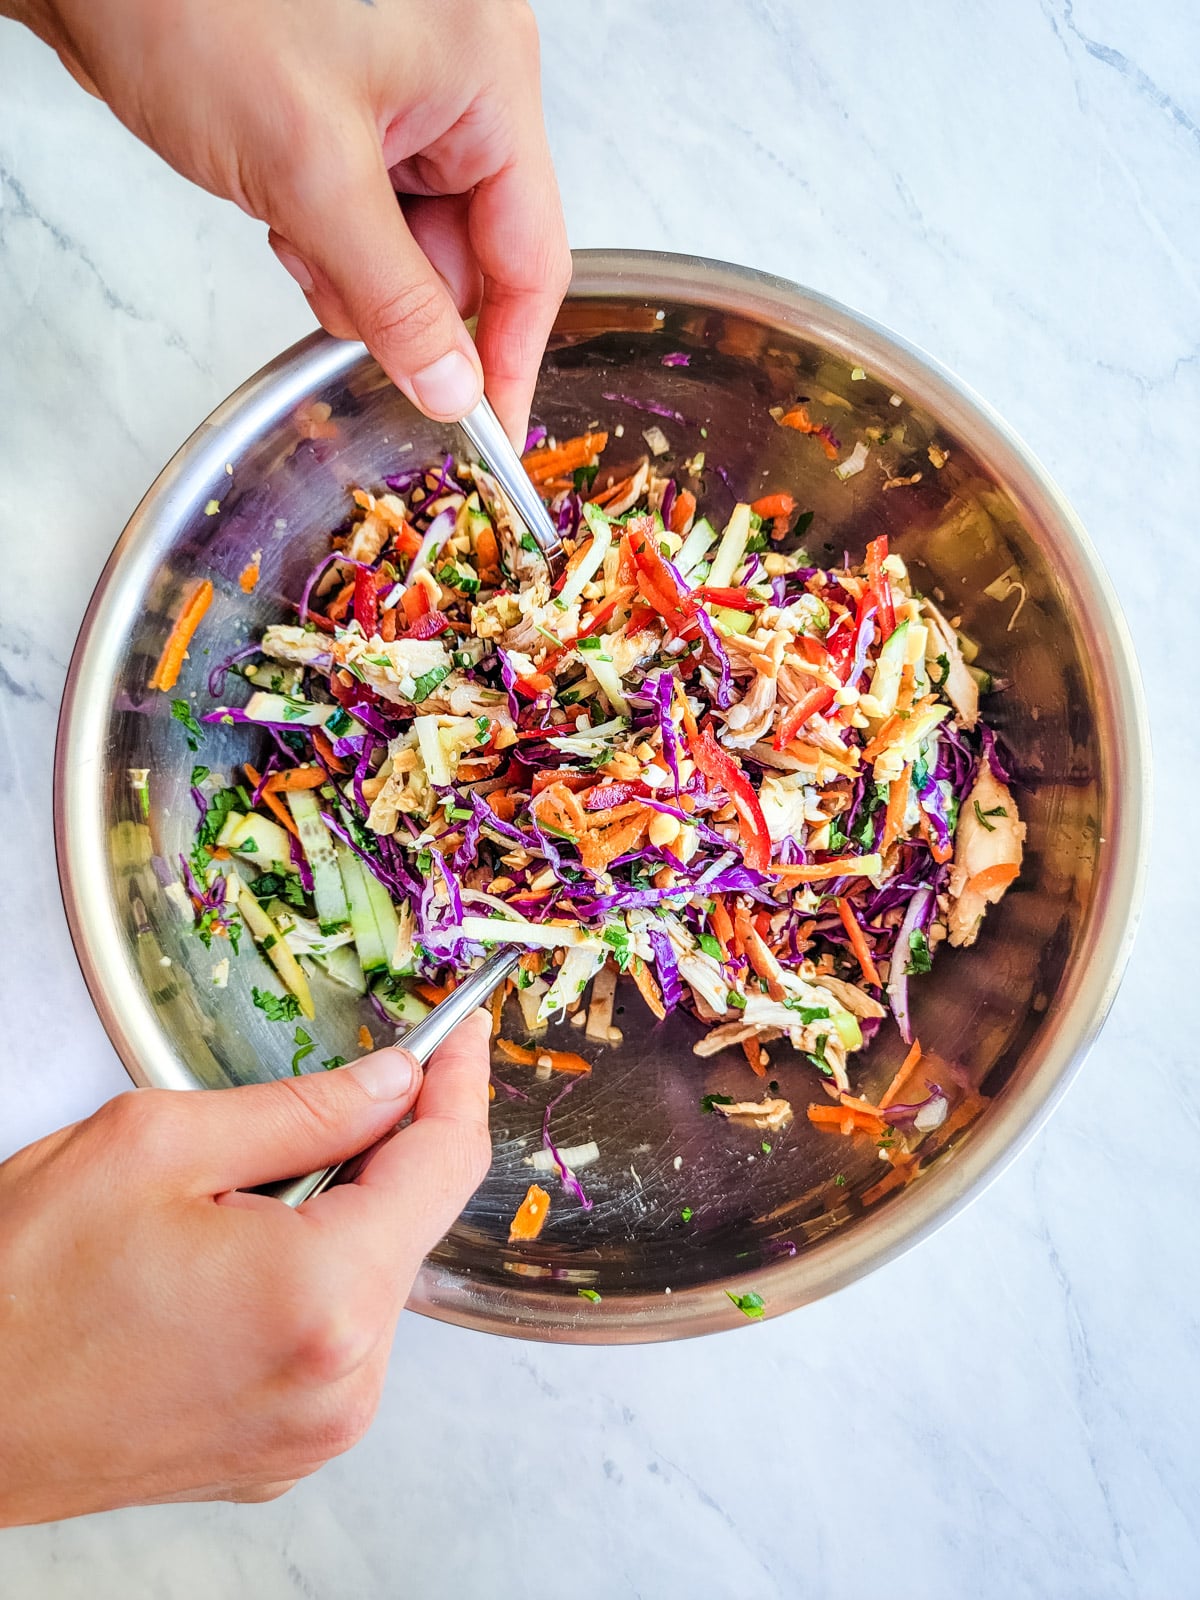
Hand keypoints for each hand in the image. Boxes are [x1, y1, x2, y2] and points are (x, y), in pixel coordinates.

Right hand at [0, 1013, 491, 1524]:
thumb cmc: (18, 1292)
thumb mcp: (155, 1144)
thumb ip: (301, 1108)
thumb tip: (390, 1081)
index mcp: (322, 1297)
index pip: (443, 1164)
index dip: (456, 1083)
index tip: (461, 1035)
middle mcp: (340, 1382)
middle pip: (412, 1223)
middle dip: (379, 1150)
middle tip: (317, 1105)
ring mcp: (315, 1430)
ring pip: (375, 1280)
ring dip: (335, 1221)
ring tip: (229, 1210)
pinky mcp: (284, 1451)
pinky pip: (335, 1339)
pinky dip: (310, 1283)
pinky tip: (230, 1266)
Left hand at [9, 0, 570, 440]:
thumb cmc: (196, 6)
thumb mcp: (311, 175)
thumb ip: (396, 299)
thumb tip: (452, 386)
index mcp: (488, 75)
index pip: (530, 253)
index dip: (508, 354)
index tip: (492, 430)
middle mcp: (460, 80)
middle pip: (469, 253)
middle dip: (399, 294)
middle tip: (331, 281)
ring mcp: (405, 93)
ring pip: (412, 244)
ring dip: (352, 268)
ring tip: (288, 219)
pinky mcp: (352, 107)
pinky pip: (367, 214)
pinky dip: (325, 235)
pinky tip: (279, 206)